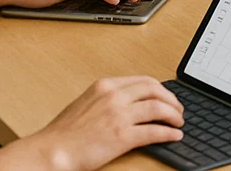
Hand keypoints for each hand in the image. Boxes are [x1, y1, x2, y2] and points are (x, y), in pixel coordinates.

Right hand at [22, 77, 183, 170]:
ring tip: (179, 123)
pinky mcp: (122, 136)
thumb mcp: (86, 103)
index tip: (167, 96)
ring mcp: (119, 115)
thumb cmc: (63, 133)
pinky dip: (168, 133)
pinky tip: (174, 136)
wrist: (51, 150)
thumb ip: (107, 98)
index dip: (160, 89)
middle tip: (178, 109)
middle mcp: (115, 95)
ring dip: (173, 115)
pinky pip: (153, 131)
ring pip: (158, 108)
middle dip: (171, 99)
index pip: (143, 80)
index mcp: (106, 85)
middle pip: (155, 90)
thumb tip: (128, 103)